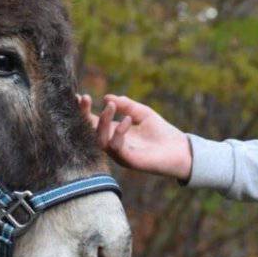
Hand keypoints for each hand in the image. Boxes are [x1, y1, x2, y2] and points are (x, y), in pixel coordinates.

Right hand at [77, 94, 191, 180]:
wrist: (179, 150)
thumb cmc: (161, 132)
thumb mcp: (142, 113)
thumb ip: (126, 105)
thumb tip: (106, 98)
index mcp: (114, 131)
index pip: (93, 121)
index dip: (84, 110)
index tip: (78, 96)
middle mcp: (112, 143)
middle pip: (90, 131)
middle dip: (84, 114)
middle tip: (84, 98)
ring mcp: (118, 153)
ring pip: (100, 139)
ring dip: (102, 122)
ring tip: (110, 107)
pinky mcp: (128, 160)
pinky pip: (116, 146)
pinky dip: (119, 132)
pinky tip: (128, 120)